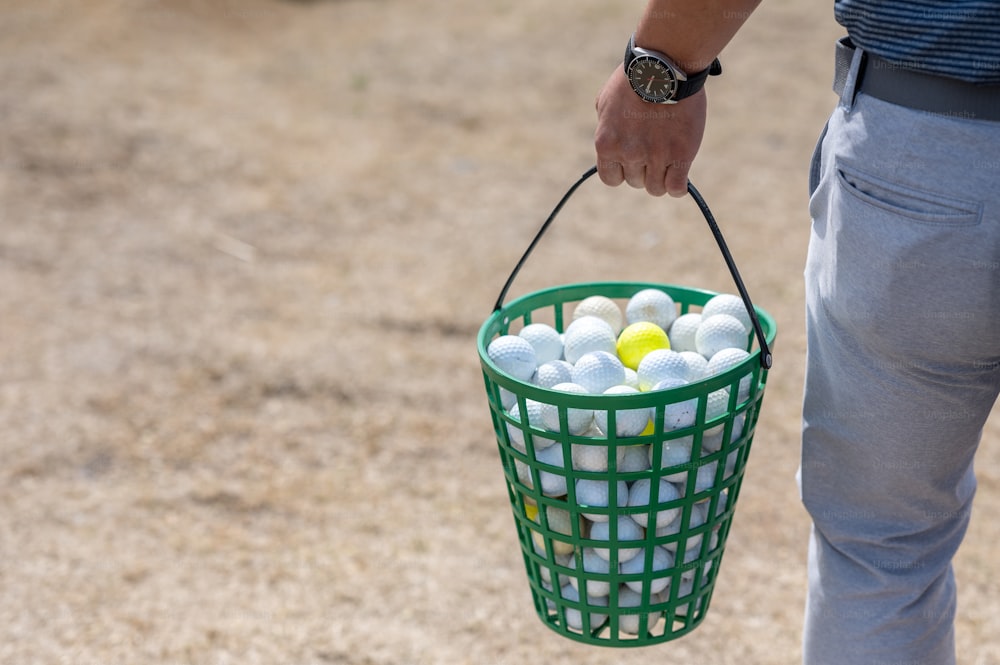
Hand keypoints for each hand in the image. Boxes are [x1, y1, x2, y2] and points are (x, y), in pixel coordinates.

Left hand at [594, 65, 707, 196]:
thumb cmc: (635, 79)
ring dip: (661, 176)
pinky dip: (678, 186)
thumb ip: (606, 129)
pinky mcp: (681, 155)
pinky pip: (676, 188)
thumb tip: (610, 147)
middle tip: (653, 148)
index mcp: (606, 144)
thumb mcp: (606, 102)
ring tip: (667, 157)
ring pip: (656, 188)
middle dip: (643, 169)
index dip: (622, 171)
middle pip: (636, 182)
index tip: (631, 160)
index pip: (611, 179)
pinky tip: (679, 173)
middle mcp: (629, 154)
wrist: (666, 65)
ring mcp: (656, 156)